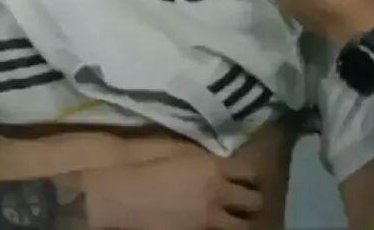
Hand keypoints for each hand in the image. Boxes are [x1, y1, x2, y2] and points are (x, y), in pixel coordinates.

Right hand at [84, 150, 261, 229]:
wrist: (119, 194)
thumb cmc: (144, 164)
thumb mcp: (180, 151)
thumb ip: (207, 159)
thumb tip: (223, 164)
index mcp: (214, 169)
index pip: (251, 172)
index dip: (254, 176)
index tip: (251, 178)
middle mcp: (217, 195)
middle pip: (254, 202)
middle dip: (253, 201)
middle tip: (248, 201)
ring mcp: (207, 221)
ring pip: (241, 226)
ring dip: (240, 221)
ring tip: (234, 218)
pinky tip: (212, 226)